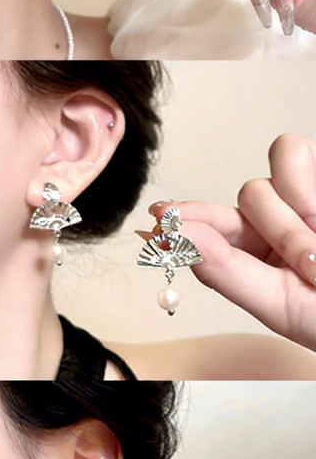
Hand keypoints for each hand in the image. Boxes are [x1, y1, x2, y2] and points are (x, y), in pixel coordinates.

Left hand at [139, 134, 315, 351]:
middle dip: (274, 227)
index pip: (210, 226)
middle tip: (311, 265)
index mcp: (260, 256)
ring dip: (293, 211)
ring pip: (268, 175)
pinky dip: (304, 184)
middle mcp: (282, 223)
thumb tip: (171, 235)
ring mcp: (309, 200)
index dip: (183, 218)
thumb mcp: (280, 304)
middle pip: (247, 196)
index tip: (158, 214)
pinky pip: (293, 155)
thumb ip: (223, 268)